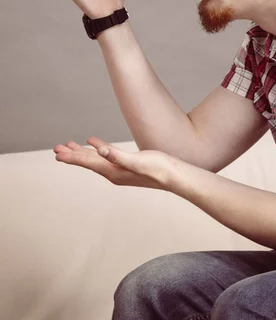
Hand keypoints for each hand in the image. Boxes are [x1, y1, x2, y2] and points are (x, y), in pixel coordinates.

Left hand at [54, 137, 171, 189]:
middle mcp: (113, 172)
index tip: (58, 153)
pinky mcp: (127, 164)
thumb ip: (118, 157)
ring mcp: (120, 169)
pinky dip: (98, 149)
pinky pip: (107, 156)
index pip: (88, 163)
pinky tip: (94, 143)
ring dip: (82, 152)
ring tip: (69, 146)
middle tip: (57, 149)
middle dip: (72, 155)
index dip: (72, 157)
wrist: (174, 176)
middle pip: (88, 162)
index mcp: (113, 171)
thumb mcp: (138, 161)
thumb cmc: (158, 169)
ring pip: (96, 159)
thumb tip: (100, 151)